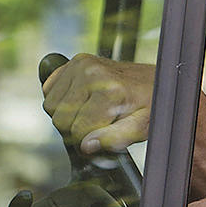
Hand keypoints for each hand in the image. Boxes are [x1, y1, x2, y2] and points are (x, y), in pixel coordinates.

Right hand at [41, 53, 155, 156]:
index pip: (78, 131)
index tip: (100, 140)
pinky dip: (60, 99)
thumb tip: (86, 145)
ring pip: (51, 106)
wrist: (156, 80)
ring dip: (66, 115)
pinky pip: (49, 89)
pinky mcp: (76, 61)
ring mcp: (82, 64)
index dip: (87, 143)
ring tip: (89, 112)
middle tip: (96, 126)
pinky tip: (81, 100)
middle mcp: (92, 73)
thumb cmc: (149, 105)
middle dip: (75, 129)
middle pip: (60, 119)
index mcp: (109, 90)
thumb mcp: (140, 127)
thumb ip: (114, 139)